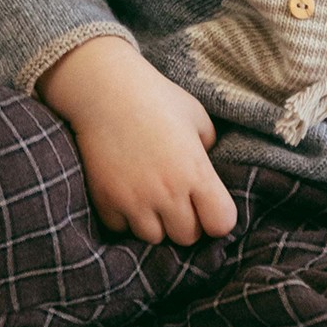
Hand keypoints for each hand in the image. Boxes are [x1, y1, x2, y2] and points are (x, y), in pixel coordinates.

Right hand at [41, 35, 237, 245]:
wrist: (104, 89)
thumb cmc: (156, 97)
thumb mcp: (197, 116)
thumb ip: (208, 148)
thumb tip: (209, 172)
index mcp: (196, 172)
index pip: (221, 224)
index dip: (218, 217)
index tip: (208, 205)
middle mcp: (168, 193)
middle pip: (188, 237)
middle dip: (186, 221)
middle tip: (176, 198)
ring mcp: (135, 200)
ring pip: (154, 237)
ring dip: (155, 223)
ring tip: (150, 197)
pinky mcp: (107, 202)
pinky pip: (122, 229)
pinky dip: (125, 217)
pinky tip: (126, 192)